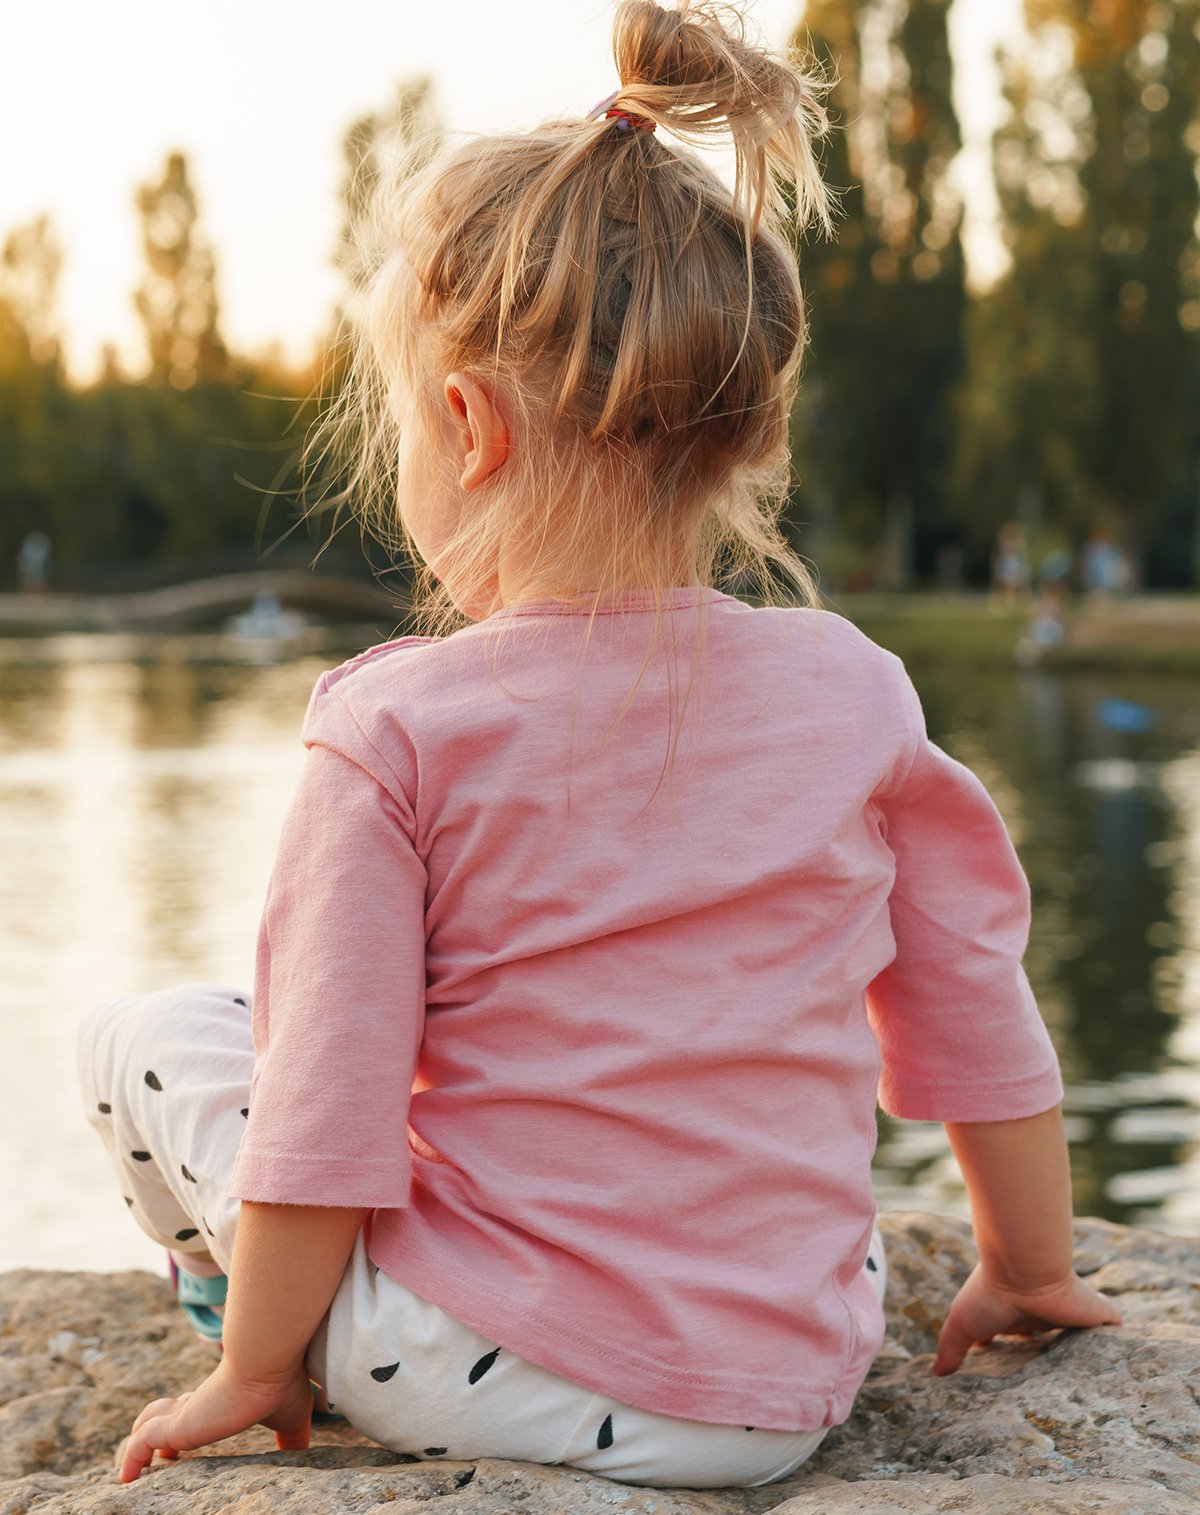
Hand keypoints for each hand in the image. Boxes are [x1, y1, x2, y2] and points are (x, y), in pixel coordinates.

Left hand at [118, 1355, 312, 1482]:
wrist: (267, 1362)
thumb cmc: (281, 1385)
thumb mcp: (291, 1418)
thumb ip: (291, 1439)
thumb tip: (302, 1454)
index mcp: (220, 1396)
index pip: (195, 1406)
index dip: (185, 1420)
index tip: (180, 1446)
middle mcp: (198, 1400)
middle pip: (167, 1412)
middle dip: (158, 1431)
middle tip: (159, 1456)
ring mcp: (183, 1412)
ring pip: (148, 1422)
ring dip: (140, 1442)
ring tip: (134, 1469)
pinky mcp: (174, 1425)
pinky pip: (139, 1444)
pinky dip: (130, 1460)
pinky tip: (127, 1479)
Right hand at [933, 1263, 1122, 1375]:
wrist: (1025, 1269)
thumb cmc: (990, 1292)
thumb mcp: (962, 1324)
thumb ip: (950, 1349)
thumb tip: (935, 1374)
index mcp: (1013, 1315)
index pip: (1015, 1332)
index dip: (1014, 1346)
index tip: (1011, 1366)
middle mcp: (1041, 1312)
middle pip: (1047, 1333)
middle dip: (1049, 1350)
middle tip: (1052, 1379)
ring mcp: (1068, 1312)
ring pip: (1080, 1334)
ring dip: (1083, 1348)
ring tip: (1093, 1379)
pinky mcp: (1096, 1312)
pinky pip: (1113, 1326)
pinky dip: (1119, 1338)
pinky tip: (1125, 1355)